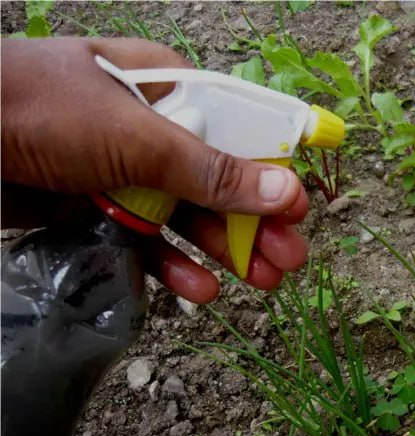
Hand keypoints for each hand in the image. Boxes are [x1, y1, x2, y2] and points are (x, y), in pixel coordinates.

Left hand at [1, 37, 308, 302]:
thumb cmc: (38, 109)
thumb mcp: (137, 138)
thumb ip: (212, 171)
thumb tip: (287, 191)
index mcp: (169, 91)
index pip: (239, 134)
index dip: (272, 177)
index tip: (299, 214)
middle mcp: (150, 131)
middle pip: (218, 183)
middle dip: (254, 224)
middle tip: (288, 262)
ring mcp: (122, 171)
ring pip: (186, 216)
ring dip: (222, 250)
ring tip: (260, 282)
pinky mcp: (95, 206)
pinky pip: (145, 239)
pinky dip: (171, 264)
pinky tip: (198, 288)